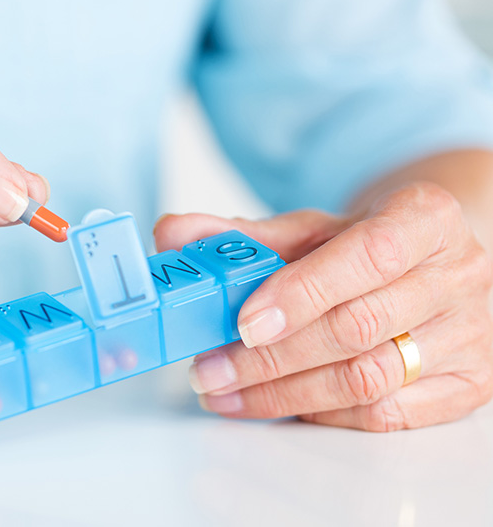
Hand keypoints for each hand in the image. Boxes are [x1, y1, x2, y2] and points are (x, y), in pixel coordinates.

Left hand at [154, 182, 492, 430]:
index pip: (369, 255)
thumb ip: (242, 235)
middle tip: (210, 369)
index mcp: (425, 218)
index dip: (302, 293)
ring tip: (225, 393)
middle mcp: (458, 276)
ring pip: (368, 379)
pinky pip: (384, 414)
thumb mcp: (311, 228)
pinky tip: (275, 403)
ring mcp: (470, 335)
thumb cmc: (365, 245)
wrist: (428, 262)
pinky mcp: (466, 385)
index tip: (243, 322)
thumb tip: (170, 234)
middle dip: (271, 357)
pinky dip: (320, 413)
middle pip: (358, 328)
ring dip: (283, 394)